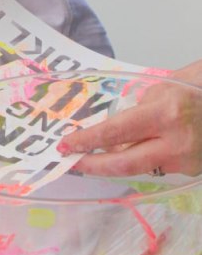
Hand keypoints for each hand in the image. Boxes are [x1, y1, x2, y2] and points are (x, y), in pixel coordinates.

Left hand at [58, 60, 201, 176]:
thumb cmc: (198, 85)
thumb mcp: (165, 86)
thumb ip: (140, 107)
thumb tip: (115, 128)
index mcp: (165, 113)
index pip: (116, 132)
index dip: (88, 140)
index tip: (66, 144)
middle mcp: (175, 142)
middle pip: (124, 164)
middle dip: (93, 165)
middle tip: (71, 162)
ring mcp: (185, 160)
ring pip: (140, 168)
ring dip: (113, 165)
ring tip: (91, 159)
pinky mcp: (192, 169)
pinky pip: (157, 165)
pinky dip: (139, 160)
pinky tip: (124, 154)